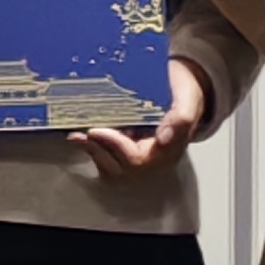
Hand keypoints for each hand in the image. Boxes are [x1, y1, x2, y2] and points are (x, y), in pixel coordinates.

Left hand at [74, 51, 213, 174]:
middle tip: (78, 133)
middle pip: (123, 168)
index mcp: (171, 150)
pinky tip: (85, 139)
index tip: (97, 130)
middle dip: (98, 150)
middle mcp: (157, 162)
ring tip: (76, 137)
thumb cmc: (184, 94)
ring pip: (114, 170)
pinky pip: (110, 166)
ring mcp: (145, 164)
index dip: (116, 146)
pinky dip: (96, 153)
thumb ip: (181, 118)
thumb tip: (163, 138)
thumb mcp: (188, 99)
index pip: (139, 158)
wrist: (185, 94)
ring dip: (94, 153)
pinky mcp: (133, 161)